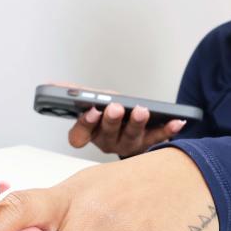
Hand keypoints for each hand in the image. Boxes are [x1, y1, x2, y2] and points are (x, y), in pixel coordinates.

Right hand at [68, 102, 185, 157]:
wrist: (133, 129)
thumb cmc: (109, 113)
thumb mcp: (92, 101)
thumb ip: (76, 93)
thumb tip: (53, 84)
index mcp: (89, 133)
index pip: (78, 137)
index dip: (84, 125)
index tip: (91, 110)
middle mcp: (106, 143)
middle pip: (106, 135)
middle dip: (111, 121)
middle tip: (115, 107)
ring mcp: (127, 146)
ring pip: (131, 138)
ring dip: (137, 123)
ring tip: (142, 110)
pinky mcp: (148, 145)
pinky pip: (158, 139)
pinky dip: (167, 130)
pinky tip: (177, 120)